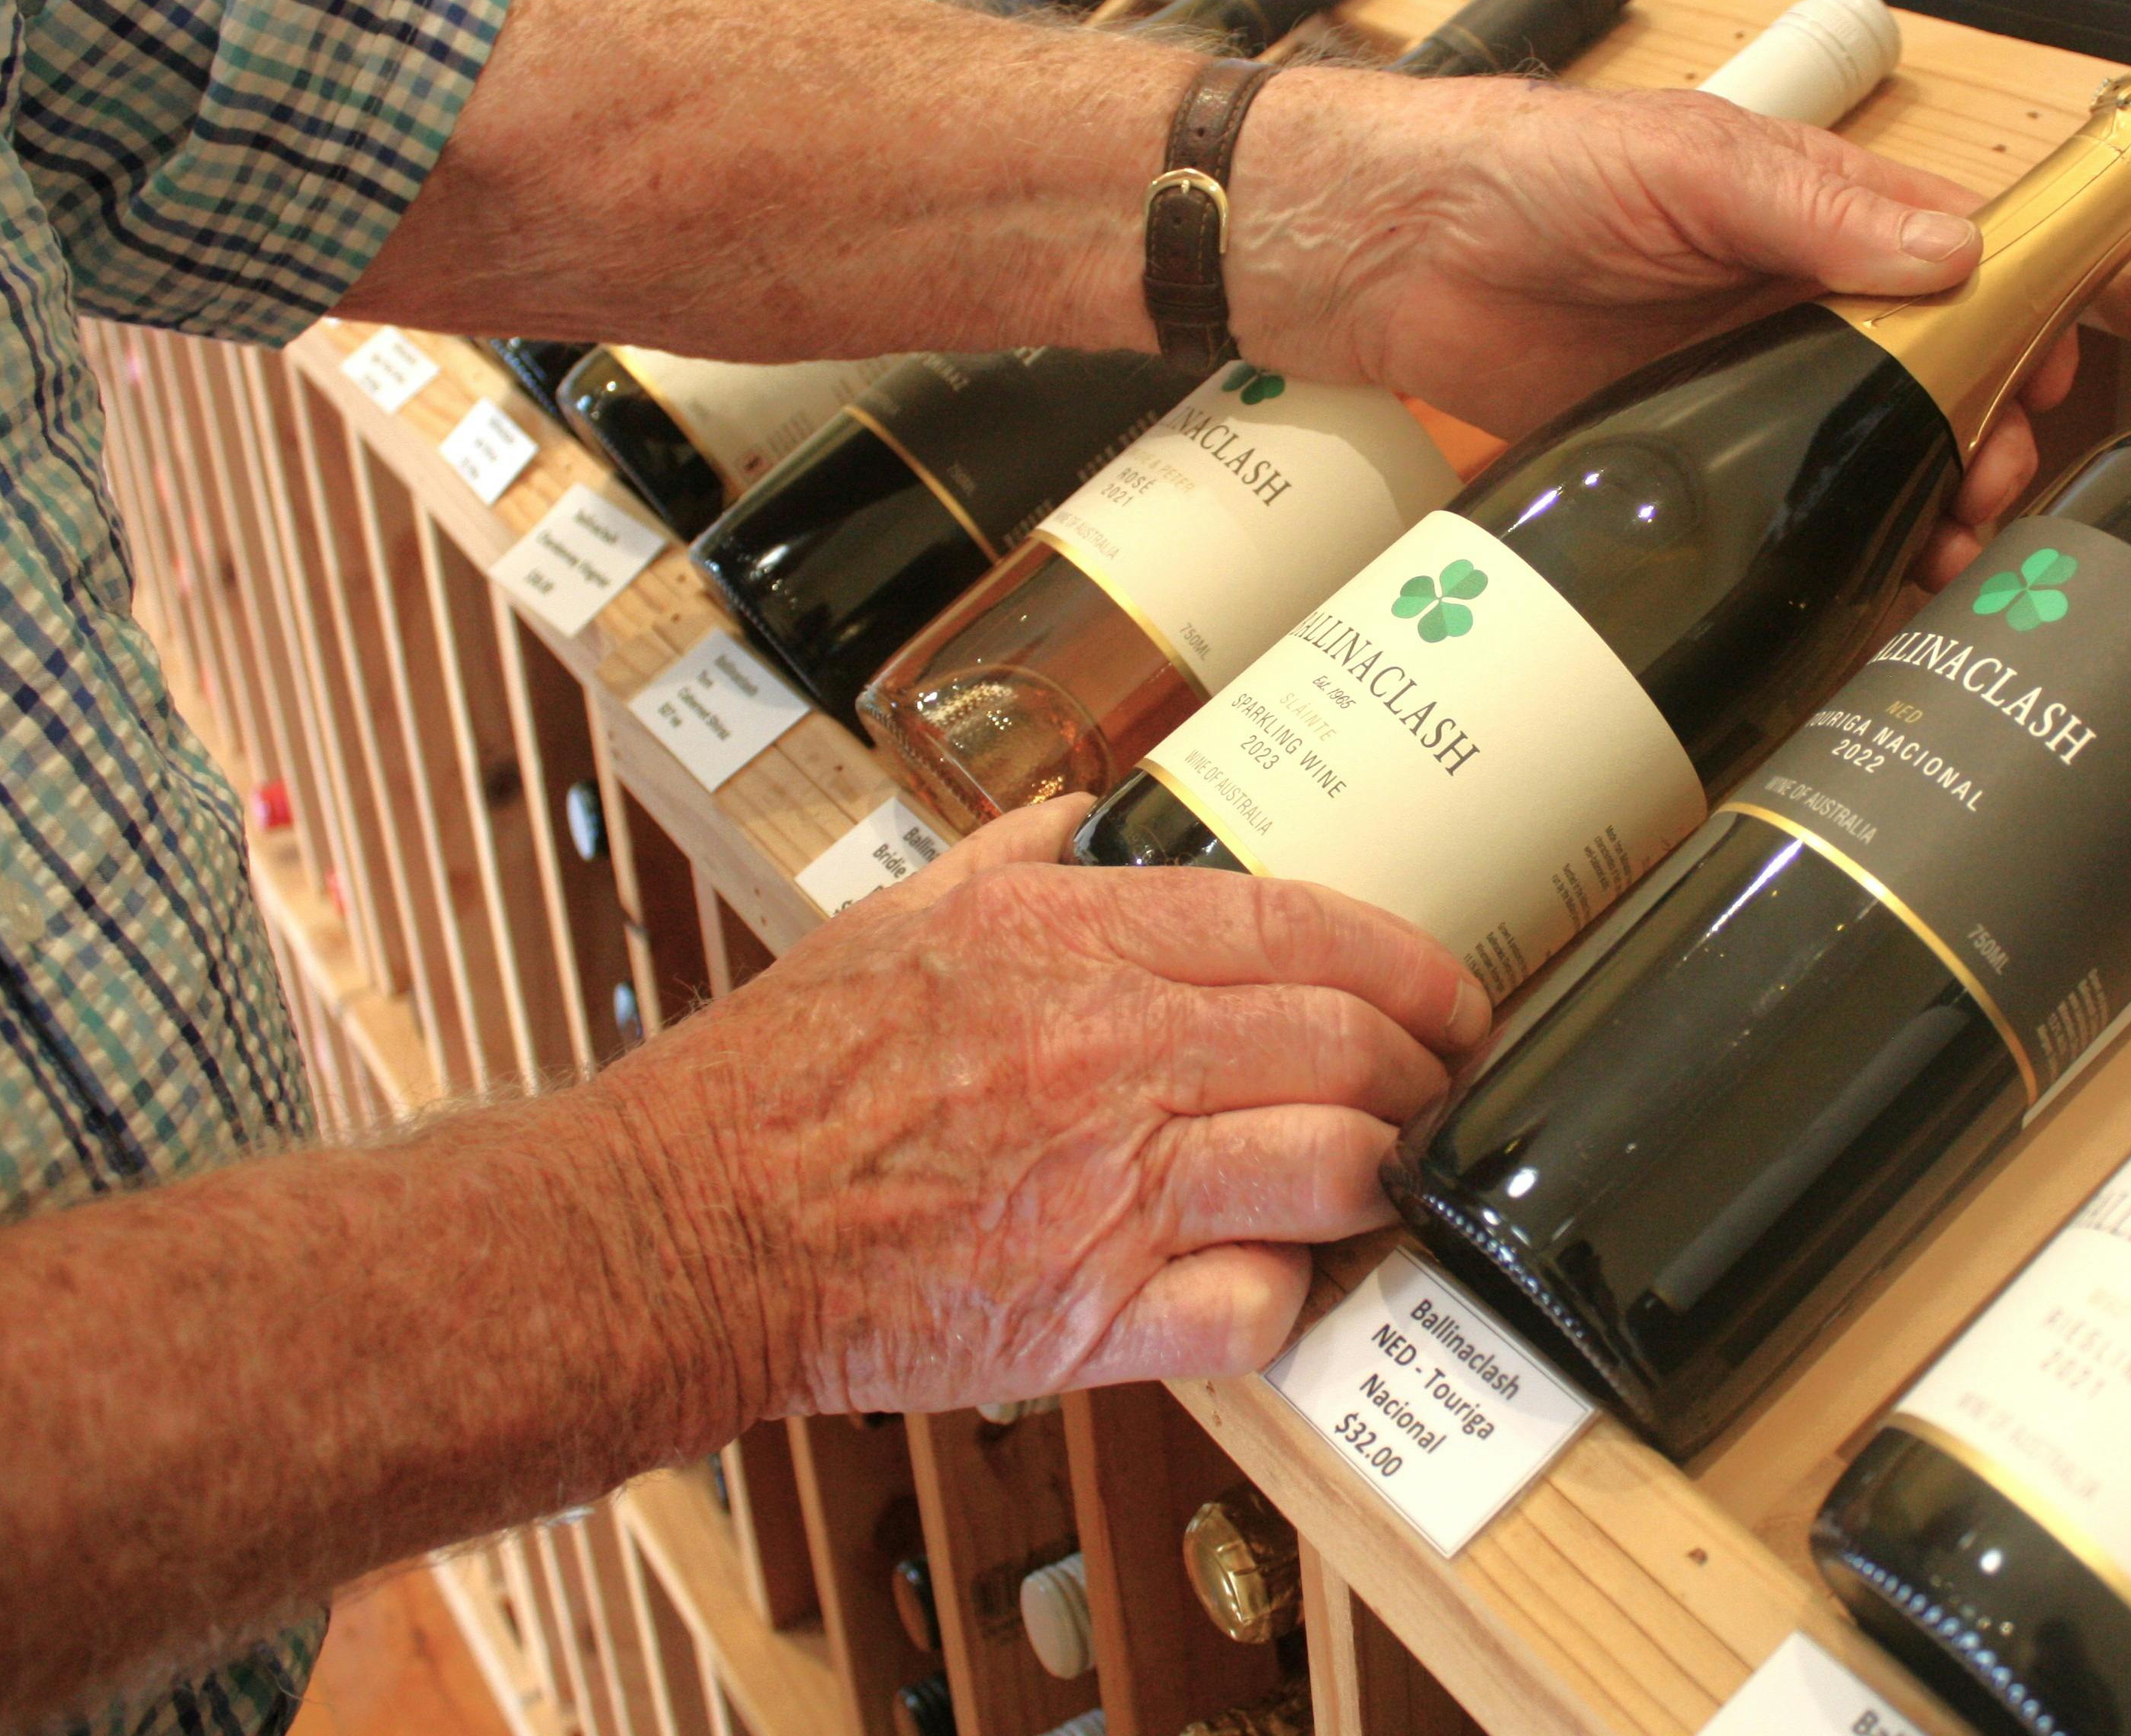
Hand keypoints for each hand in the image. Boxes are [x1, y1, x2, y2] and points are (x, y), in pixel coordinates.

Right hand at [608, 796, 1488, 1417]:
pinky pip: (1256, 1308)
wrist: (686, 1226)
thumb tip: (1096, 814)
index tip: (1444, 993)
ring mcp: (1110, 1189)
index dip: (1408, 963)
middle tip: (1435, 1088)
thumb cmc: (778, 1080)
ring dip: (1384, 1176)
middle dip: (1425, 1070)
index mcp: (1069, 941)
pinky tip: (1275, 1278)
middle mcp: (1111, 1054)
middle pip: (1346, 1044)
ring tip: (1382, 1180)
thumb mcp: (900, 916)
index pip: (1301, 927)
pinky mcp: (1090, 1316)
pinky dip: (1289, 1297)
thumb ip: (1018, 855)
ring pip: (1336, 1167)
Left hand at [1228, 68, 2078, 589]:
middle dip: (1982, 433)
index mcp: (1819, 213)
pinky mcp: (1689, 453)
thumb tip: (1950, 257)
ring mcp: (1746, 381)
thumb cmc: (1536, 167)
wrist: (1398, 253)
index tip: (2052, 379)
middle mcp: (1798, 298)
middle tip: (1986, 489)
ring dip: (1920, 502)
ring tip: (1941, 552)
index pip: (1964, 260)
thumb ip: (1817, 209)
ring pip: (1868, 450)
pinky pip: (1781, 507)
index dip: (2024, 316)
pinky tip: (1863, 585)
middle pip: (1937, 374)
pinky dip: (1832, 545)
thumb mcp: (1690, 163)